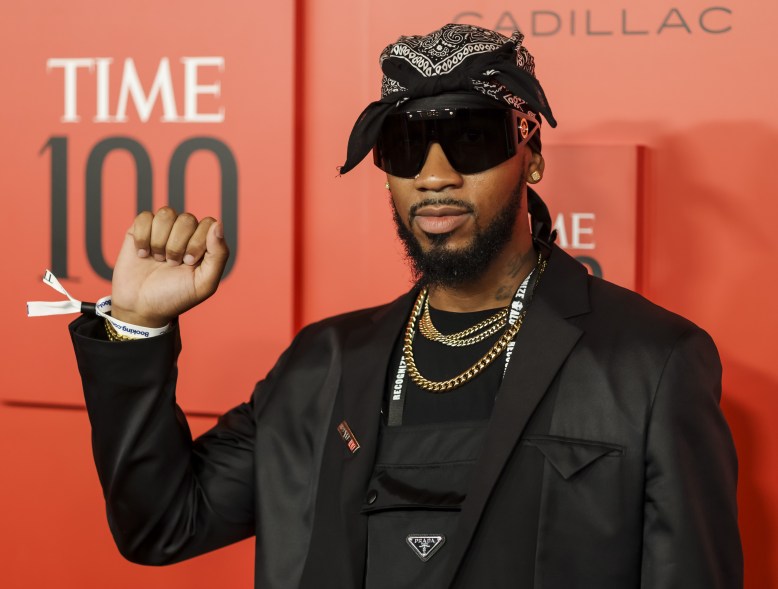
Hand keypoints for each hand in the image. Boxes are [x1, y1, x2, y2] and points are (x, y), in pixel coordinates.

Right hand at [110, 207, 229, 326]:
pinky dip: (143, 238)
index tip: (189, 263)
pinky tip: (143, 254)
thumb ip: (218, 255)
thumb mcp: (204, 283)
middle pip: (187, 219)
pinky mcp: (140, 230)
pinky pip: (144, 216)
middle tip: (172, 264)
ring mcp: (163, 230)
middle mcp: (185, 234)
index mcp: (204, 244)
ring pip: (166, 214)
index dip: (197, 242)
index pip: (208, 224)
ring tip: (158, 259)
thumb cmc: (176, 297)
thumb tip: (217, 224)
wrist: (142, 308)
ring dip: (160, 241)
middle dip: (177, 246)